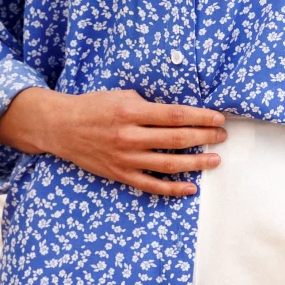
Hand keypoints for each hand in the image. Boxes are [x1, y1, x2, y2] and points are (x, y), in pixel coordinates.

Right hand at [0, 86, 225, 196]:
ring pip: (169, 164)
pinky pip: (151, 185)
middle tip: (223, 136)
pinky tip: (191, 188)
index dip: (201, 117)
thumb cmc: (94, 107)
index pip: (175, 115)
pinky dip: (173, 189)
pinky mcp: (121, 174)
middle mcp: (130, 136)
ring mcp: (126, 158)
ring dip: (196, 163)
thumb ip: (149, 104)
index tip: (218, 118)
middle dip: (205, 138)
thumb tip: (180, 112)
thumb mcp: (121, 95)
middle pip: (177, 139)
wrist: (61, 127)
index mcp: (131, 111)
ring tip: (215, 160)